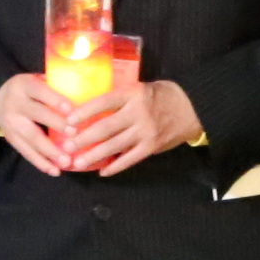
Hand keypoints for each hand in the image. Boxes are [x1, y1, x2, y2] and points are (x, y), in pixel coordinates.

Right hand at [0, 73, 81, 175]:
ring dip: (50, 152)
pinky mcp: (10, 138)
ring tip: (67, 162)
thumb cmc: (30, 90)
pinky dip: (41, 163)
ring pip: (31, 138)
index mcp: (24, 85)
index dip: (55, 100)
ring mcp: (10, 123)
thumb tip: (89, 93)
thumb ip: (57, 86)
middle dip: (56, 125)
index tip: (71, 109)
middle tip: (74, 135)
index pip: (40, 91)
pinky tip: (55, 171)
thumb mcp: (37, 80)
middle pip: (37, 115)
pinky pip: (26, 152)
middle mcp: (15, 103)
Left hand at [65, 79, 203, 174]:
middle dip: (84, 139)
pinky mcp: (152, 146)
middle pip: (105, 127)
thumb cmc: (163, 95)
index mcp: (132, 94)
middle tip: (67, 147)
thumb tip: (93, 108)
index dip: (84, 112)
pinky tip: (103, 171)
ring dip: (94, 156)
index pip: (103, 102)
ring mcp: (145, 131)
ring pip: (114, 146)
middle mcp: (138, 113)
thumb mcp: (141, 87)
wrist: (193, 107)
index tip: (68, 121)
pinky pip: (130, 159)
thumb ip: (121, 98)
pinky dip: (115, 166)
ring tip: (78, 163)